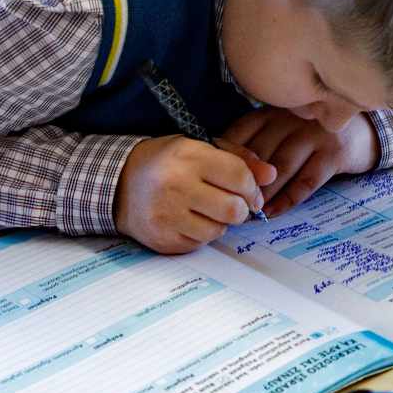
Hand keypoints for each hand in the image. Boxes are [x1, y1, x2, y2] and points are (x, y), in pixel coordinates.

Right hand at [114, 134, 274, 253]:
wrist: (119, 183)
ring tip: (210, 211)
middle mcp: (175, 185)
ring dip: (221, 223)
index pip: (239, 176)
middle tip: (235, 205)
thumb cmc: (169, 162)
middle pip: (233, 209)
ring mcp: (165, 214)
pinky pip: (199, 244)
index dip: (253, 188)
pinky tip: (191, 220)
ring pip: (218, 230)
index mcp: (188, 156)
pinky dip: (202, 234)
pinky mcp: (161, 238)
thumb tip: (272, 175)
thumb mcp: (202, 147)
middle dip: (242, 209)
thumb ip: (240, 158)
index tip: (252, 192)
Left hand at [221, 107, 380, 217]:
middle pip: (259, 153)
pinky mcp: (334, 153)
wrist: (364, 132)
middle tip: (229, 204)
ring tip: (249, 212)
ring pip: (280, 168)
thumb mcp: (283, 126)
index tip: (214, 181)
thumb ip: (256, 140)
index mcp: (274, 110)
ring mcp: (316, 134)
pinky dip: (287, 200)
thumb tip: (218, 169)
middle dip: (243, 182)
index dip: (225, 159)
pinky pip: (305, 182)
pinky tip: (273, 213)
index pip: (240, 132)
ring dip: (262, 194)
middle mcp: (293, 118)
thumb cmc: (312, 133)